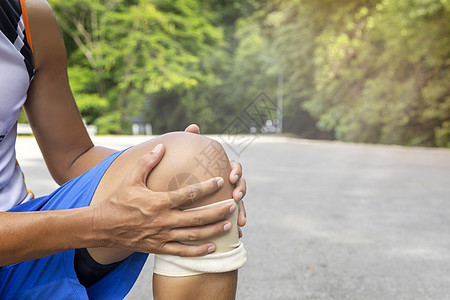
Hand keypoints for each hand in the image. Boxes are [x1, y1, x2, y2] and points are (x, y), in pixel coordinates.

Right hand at [93, 144, 236, 256]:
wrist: (102, 227)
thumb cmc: (117, 200)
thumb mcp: (131, 178)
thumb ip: (147, 162)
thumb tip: (161, 146)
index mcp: (158, 202)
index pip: (188, 194)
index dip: (207, 187)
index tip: (220, 181)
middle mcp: (163, 220)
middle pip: (197, 216)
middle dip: (218, 211)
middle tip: (233, 204)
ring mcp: (162, 236)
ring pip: (194, 235)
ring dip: (213, 230)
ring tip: (228, 224)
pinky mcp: (159, 248)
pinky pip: (183, 251)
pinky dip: (199, 251)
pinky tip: (213, 247)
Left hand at [185, 124, 246, 236]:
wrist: (172, 186)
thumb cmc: (177, 169)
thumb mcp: (182, 156)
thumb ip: (189, 140)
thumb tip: (194, 127)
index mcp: (219, 169)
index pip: (234, 167)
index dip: (236, 171)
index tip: (231, 177)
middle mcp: (225, 183)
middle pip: (240, 185)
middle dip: (241, 191)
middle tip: (236, 197)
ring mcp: (224, 197)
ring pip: (239, 204)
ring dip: (242, 211)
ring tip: (241, 220)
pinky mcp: (220, 211)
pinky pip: (232, 219)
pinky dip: (236, 226)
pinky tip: (238, 235)